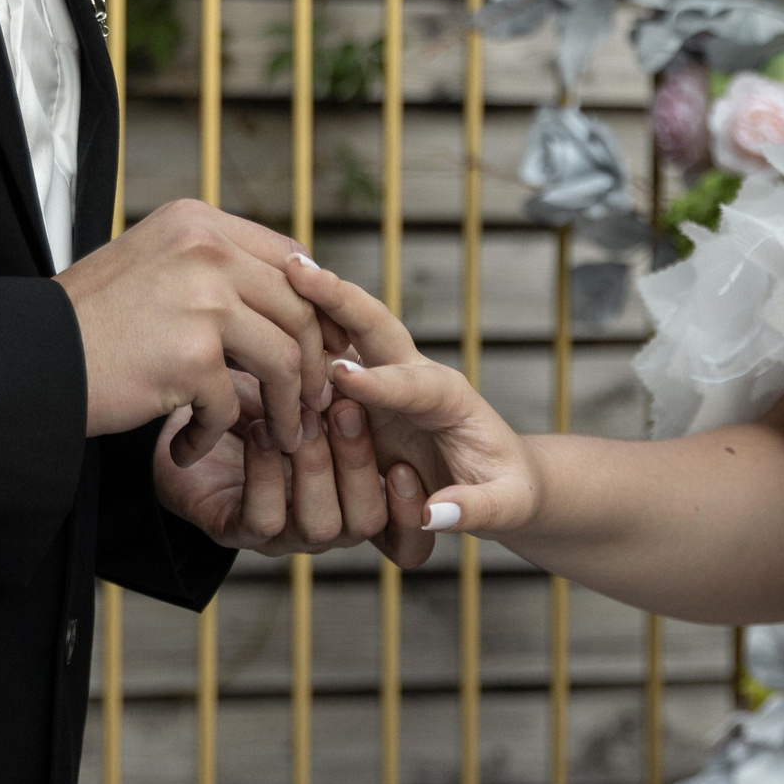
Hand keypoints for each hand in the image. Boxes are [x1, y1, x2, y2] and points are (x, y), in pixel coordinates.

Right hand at [59, 199, 342, 464]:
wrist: (27, 357)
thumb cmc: (88, 322)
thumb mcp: (153, 266)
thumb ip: (214, 269)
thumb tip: (294, 293)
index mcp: (198, 223)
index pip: (290, 257)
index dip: (316, 306)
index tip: (321, 346)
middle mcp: (205, 250)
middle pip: (299, 308)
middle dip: (312, 363)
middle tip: (311, 402)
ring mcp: (201, 301)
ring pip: (283, 358)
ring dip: (284, 405)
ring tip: (275, 434)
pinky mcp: (190, 356)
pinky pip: (231, 404)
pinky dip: (213, 434)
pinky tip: (187, 445)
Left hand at [150, 377, 431, 559]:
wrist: (184, 408)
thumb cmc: (253, 393)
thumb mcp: (306, 384)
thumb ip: (347, 387)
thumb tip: (385, 365)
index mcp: (353, 493)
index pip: (401, 530)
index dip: (411, 509)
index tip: (403, 463)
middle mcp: (326, 519)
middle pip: (366, 521)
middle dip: (358, 465)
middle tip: (345, 411)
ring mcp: (281, 532)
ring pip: (320, 525)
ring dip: (314, 468)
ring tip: (298, 418)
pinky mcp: (233, 529)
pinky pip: (264, 519)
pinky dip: (266, 474)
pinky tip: (259, 432)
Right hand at [282, 258, 541, 552]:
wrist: (503, 478)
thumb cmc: (508, 489)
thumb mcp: (507, 505)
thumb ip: (475, 508)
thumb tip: (433, 514)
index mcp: (451, 400)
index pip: (415, 386)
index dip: (379, 382)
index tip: (341, 374)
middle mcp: (415, 379)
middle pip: (376, 329)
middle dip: (339, 298)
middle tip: (298, 269)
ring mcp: (386, 382)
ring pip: (345, 335)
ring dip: (313, 306)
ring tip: (278, 275)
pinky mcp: (364, 396)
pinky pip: (329, 356)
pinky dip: (303, 329)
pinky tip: (275, 303)